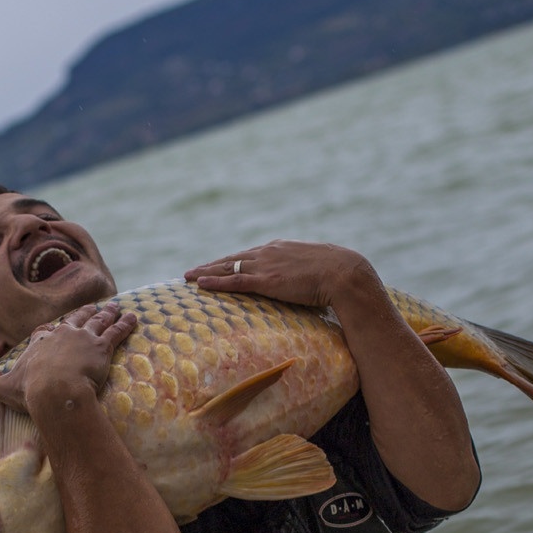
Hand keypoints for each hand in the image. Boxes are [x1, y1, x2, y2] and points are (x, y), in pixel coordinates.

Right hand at [0, 303, 135, 416]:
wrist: (55, 391)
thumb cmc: (30, 391)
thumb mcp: (5, 388)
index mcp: (41, 343)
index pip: (46, 332)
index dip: (51, 331)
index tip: (55, 328)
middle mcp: (62, 335)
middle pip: (75, 319)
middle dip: (85, 313)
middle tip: (93, 308)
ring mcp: (83, 339)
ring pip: (98, 321)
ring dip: (108, 314)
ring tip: (116, 308)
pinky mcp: (102, 347)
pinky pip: (117, 331)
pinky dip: (125, 324)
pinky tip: (133, 317)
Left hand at [185, 240, 380, 309]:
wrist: (344, 272)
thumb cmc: (337, 273)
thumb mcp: (316, 268)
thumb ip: (303, 271)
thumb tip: (305, 281)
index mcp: (280, 248)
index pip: (249, 255)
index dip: (231, 261)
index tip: (217, 265)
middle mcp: (268, 252)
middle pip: (233, 258)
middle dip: (211, 265)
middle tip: (192, 271)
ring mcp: (266, 265)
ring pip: (228, 267)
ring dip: (206, 272)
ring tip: (188, 277)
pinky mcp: (266, 280)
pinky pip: (234, 280)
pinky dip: (215, 281)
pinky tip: (200, 283)